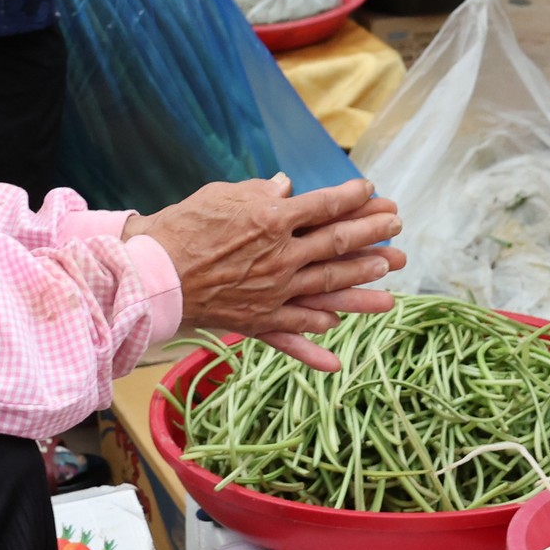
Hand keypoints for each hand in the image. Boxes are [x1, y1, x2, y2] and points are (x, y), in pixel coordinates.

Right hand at [130, 176, 407, 370]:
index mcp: (272, 219)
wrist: (151, 274)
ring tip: (391, 285)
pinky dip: (312, 350)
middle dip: (372, 237)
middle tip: (398, 232)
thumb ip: (259, 192)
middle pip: (337, 244)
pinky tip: (337, 362)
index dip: (353, 198)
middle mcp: (281, 257)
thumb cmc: (183, 227)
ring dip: (363, 286)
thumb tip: (286, 187)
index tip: (373, 192)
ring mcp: (273, 292)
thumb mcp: (222, 195)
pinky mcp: (258, 320)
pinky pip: (291, 337)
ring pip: (328, 289)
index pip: (325, 205)